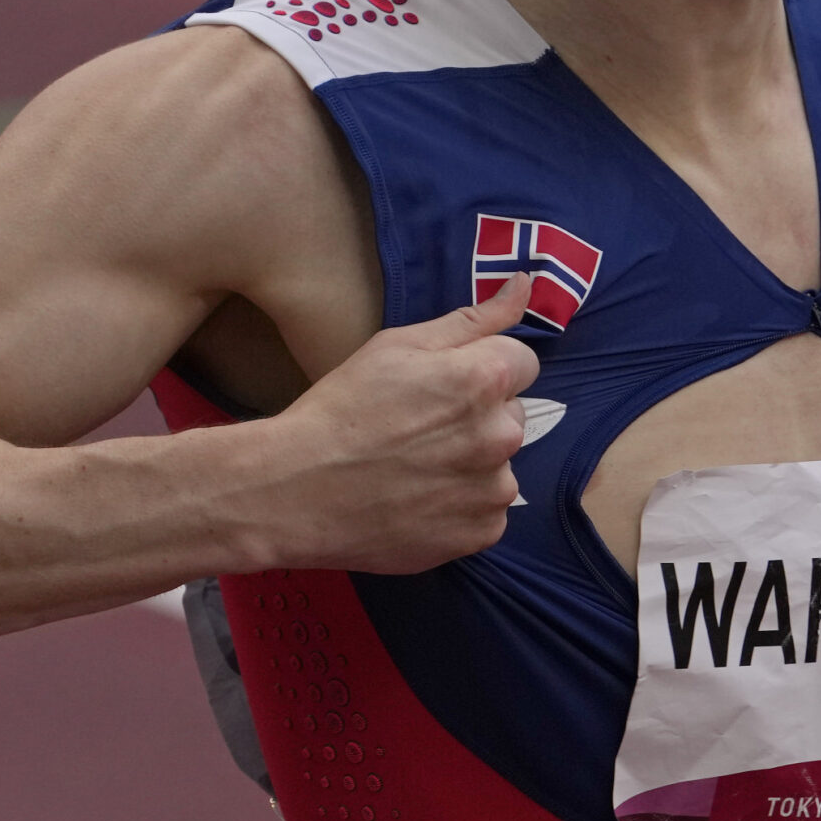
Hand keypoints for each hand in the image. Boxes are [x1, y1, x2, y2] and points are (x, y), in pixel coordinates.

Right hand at [260, 274, 543, 571]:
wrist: (296, 491)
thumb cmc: (343, 408)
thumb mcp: (398, 346)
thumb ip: (472, 319)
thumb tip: (525, 284)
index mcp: (485, 378)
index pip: (522, 363)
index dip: (482, 369)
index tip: (443, 386)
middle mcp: (501, 435)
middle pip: (511, 415)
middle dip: (479, 417)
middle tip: (420, 428)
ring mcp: (493, 491)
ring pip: (499, 466)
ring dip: (472, 465)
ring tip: (414, 469)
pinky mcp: (480, 535)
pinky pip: (487, 512)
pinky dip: (462, 508)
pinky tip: (418, 501)